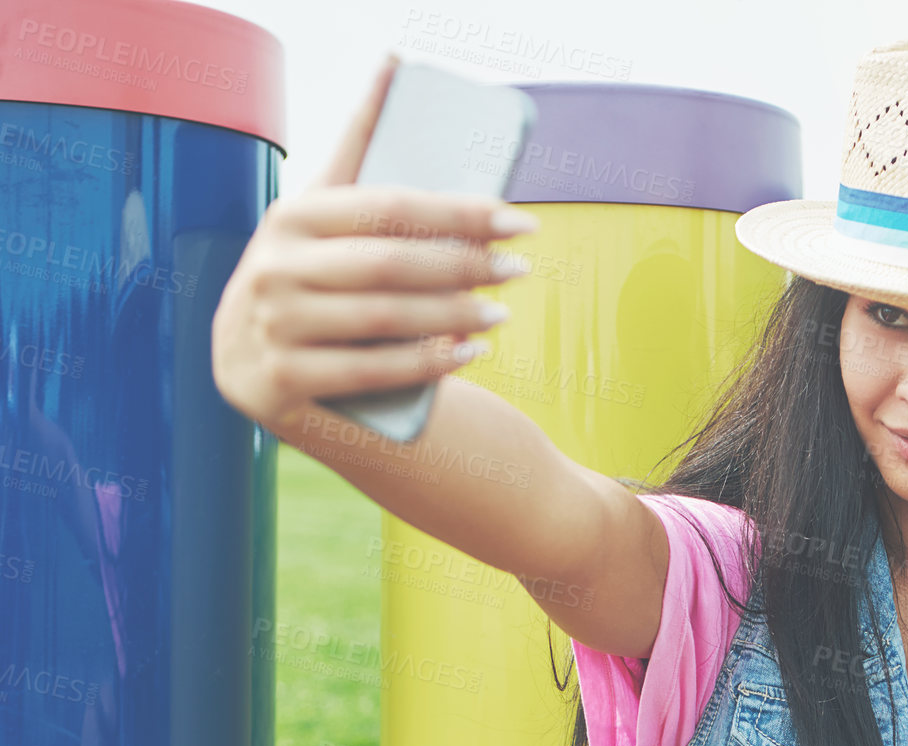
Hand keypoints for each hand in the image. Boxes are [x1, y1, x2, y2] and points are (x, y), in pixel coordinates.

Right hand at [210, 52, 538, 434]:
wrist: (250, 366)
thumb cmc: (310, 278)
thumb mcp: (323, 216)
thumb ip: (357, 149)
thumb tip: (394, 62)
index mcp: (291, 217)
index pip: (388, 207)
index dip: (460, 213)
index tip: (518, 220)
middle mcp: (274, 268)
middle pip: (390, 263)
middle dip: (464, 266)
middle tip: (518, 268)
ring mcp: (272, 328)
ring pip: (384, 318)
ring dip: (454, 316)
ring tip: (501, 313)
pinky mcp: (282, 382)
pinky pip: (370, 372)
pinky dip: (426, 362)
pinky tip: (468, 353)